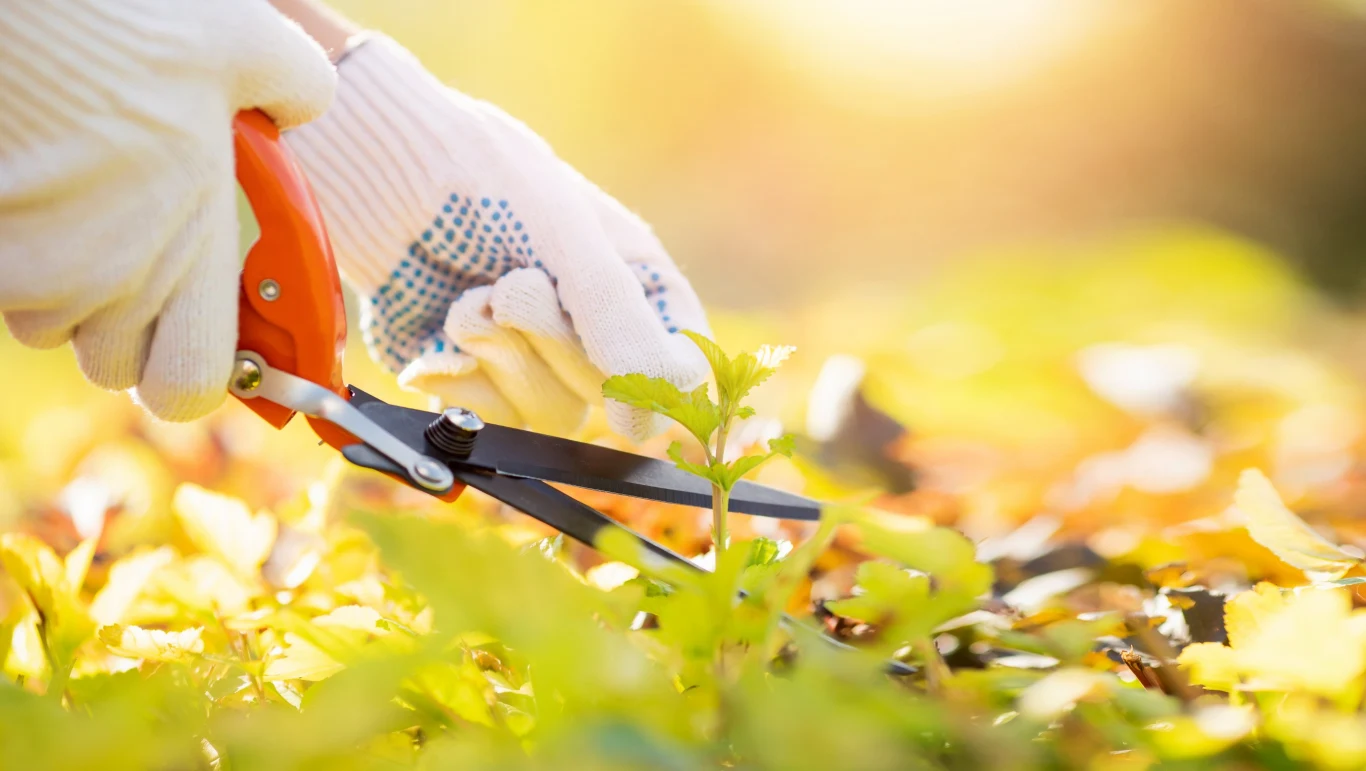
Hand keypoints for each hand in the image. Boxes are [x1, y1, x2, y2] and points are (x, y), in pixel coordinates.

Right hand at [0, 0, 334, 419]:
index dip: (206, 380)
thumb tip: (307, 104)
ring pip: (58, 328)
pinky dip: (23, 257)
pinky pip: (10, 288)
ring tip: (89, 204)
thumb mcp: (244, 44)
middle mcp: (121, 278)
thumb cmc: (129, 21)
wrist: (20, 7)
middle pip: (122, 368)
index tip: (221, 354)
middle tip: (146, 268)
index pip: (196, 384)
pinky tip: (38, 188)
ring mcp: (44, 275)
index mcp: (196, 242)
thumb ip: (295, 88)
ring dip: (76, 290)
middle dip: (135, 336)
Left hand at [285, 35, 709, 439]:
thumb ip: (615, 322)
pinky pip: (488, 421)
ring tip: (471, 297)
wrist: (380, 177)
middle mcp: (592, 334)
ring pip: (549, 417)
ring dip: (501, 354)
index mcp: (636, 289)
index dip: (658, 384)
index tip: (620, 375)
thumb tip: (646, 428)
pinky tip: (442, 333)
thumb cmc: (484, 180)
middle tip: (511, 283)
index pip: (680, 367)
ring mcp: (532, 363)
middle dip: (549, 341)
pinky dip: (461, 378)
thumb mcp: (565, 236)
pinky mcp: (473, 382)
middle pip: (608, 398)